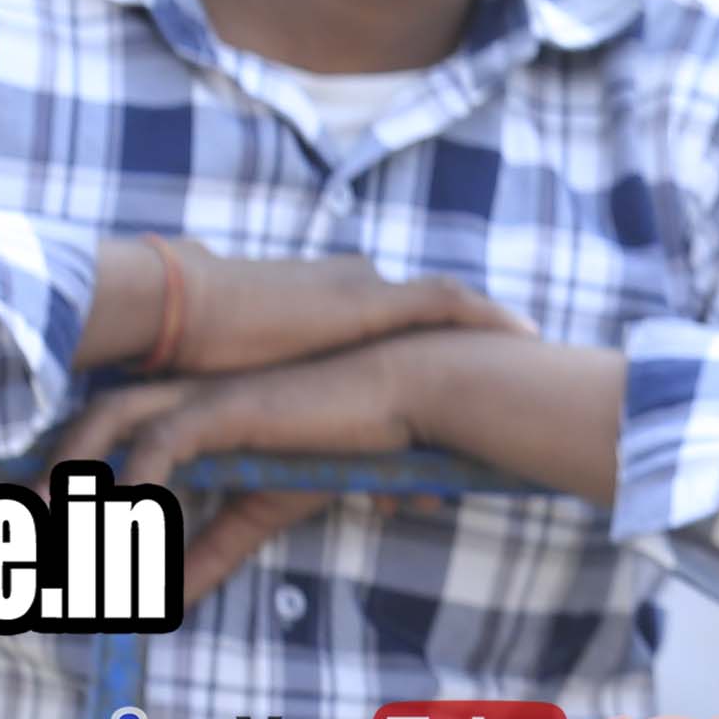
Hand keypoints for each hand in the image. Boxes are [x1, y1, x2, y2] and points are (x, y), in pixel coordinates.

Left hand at [53, 326, 509, 604]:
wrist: (403, 397)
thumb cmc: (342, 442)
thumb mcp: (265, 509)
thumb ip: (214, 551)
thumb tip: (170, 604)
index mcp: (180, 414)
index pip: (92, 442)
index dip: (50, 482)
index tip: (19, 528)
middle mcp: (177, 397)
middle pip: (76, 430)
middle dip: (34, 481)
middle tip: (5, 535)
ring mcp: (198, 396)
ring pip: (100, 428)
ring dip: (65, 479)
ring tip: (38, 533)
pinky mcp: (227, 406)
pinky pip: (160, 444)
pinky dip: (135, 487)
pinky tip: (127, 530)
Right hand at [77, 242, 510, 384]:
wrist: (184, 313)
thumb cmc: (203, 352)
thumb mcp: (257, 380)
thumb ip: (281, 398)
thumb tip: (281, 433)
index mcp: (329, 301)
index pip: (393, 325)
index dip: (426, 353)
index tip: (459, 376)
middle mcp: (356, 285)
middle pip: (428, 321)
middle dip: (468, 347)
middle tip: (512, 367)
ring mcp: (367, 287)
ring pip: (448, 308)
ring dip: (489, 328)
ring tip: (534, 346)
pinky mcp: (375, 298)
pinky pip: (450, 303)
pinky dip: (488, 317)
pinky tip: (525, 334)